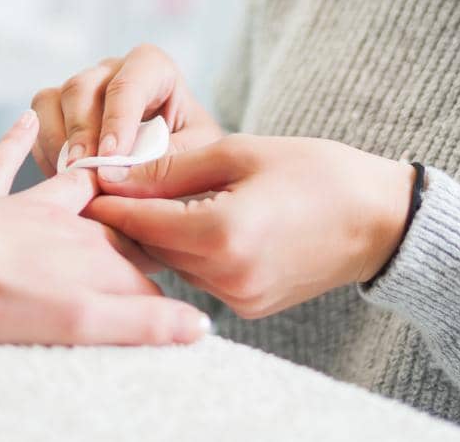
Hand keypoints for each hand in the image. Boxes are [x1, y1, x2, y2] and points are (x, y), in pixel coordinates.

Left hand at [0, 110, 212, 345]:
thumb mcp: (82, 320)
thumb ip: (142, 320)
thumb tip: (197, 325)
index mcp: (94, 254)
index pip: (145, 267)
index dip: (166, 276)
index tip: (187, 277)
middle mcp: (67, 225)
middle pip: (114, 225)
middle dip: (140, 223)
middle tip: (162, 224)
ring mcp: (24, 211)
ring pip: (69, 187)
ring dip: (93, 177)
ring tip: (118, 161)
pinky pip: (1, 167)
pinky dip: (13, 143)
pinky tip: (22, 121)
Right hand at [31, 44, 222, 174]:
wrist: (180, 166)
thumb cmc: (195, 153)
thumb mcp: (197, 155)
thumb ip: (166, 159)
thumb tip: (118, 171)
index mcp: (153, 68)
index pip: (130, 83)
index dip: (118, 119)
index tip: (113, 156)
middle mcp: (113, 70)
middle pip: (82, 86)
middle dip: (81, 132)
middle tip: (85, 172)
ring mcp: (82, 87)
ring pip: (52, 99)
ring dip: (57, 141)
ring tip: (71, 178)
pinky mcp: (60, 110)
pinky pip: (39, 121)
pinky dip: (46, 151)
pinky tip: (63, 178)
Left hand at [83, 135, 415, 318]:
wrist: (379, 220)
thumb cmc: (316, 172)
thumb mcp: (241, 152)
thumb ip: (172, 166)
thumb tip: (114, 171)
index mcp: (222, 233)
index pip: (139, 218)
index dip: (106, 197)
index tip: (81, 176)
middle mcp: (226, 277)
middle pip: (150, 245)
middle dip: (126, 216)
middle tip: (101, 185)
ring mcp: (238, 298)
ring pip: (173, 262)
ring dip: (156, 233)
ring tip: (140, 199)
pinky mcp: (250, 307)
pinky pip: (200, 275)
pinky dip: (187, 249)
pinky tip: (185, 222)